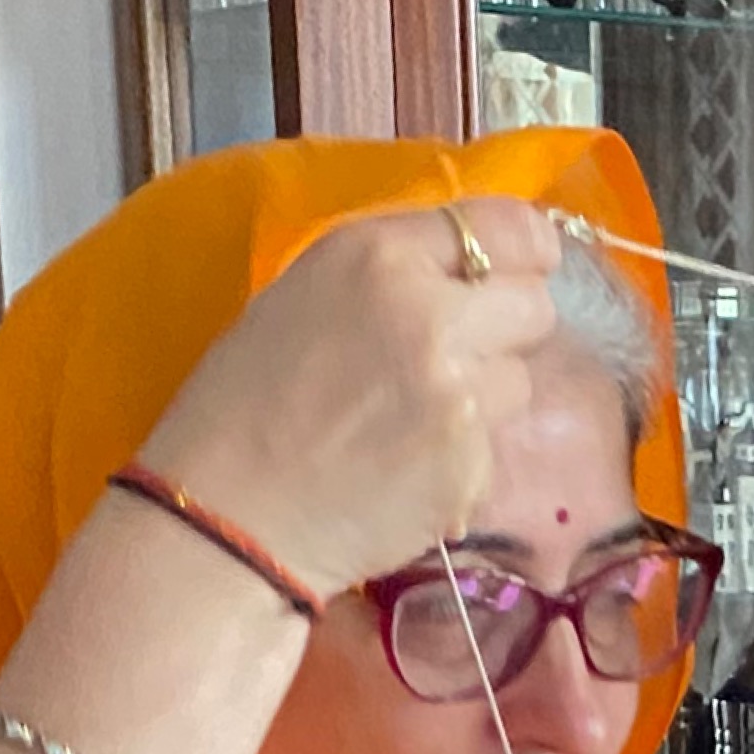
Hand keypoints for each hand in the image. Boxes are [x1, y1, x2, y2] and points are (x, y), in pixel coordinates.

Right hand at [131, 197, 570, 598]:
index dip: (524, 251)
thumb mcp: (299, 299)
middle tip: (453, 362)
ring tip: (409, 428)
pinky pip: (490, 453)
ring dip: (481, 401)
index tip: (523, 269)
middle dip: (504, 330)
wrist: (220, 527)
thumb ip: (389, 276)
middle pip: (533, 305)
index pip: (504, 227)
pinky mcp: (468, 469)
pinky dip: (456, 464)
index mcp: (378, 257)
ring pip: (518, 383)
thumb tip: (466, 277)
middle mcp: (431, 315)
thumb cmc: (236, 411)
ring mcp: (458, 397)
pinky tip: (398, 477)